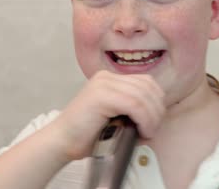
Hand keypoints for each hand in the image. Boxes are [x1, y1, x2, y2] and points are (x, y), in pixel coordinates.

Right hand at [47, 70, 165, 160]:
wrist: (61, 142)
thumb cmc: (86, 135)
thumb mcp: (115, 116)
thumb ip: (132, 109)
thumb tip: (157, 115)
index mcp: (110, 79)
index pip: (146, 82)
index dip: (157, 102)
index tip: (154, 123)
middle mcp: (107, 77)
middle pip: (148, 86)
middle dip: (157, 110)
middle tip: (152, 130)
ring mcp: (103, 84)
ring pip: (143, 95)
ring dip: (152, 117)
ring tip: (147, 133)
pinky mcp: (101, 95)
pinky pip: (135, 104)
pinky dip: (144, 119)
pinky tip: (142, 131)